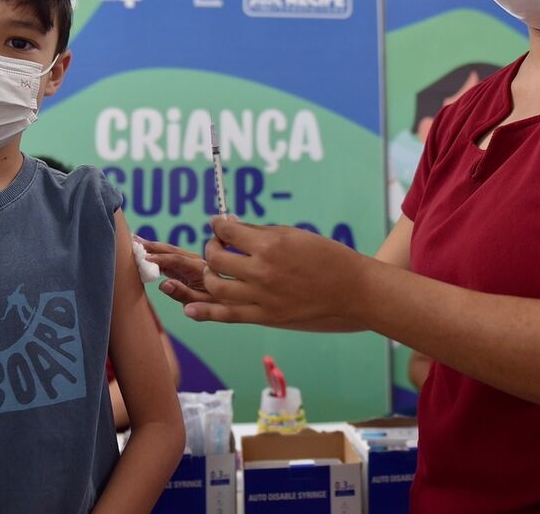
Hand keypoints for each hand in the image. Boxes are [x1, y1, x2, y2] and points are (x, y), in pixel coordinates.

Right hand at [137, 236, 216, 304]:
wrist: (235, 299)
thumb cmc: (220, 304)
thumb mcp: (202, 304)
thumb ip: (183, 294)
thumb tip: (162, 285)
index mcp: (200, 269)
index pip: (176, 260)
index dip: (160, 259)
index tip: (143, 257)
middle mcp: (196, 261)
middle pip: (172, 250)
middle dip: (152, 245)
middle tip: (133, 240)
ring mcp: (192, 262)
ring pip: (170, 252)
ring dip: (153, 247)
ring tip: (135, 242)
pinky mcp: (188, 266)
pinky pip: (171, 258)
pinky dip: (158, 254)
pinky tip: (146, 252)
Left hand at [183, 217, 367, 324]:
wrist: (350, 289)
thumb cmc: (325, 255)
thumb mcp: (292, 234)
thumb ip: (259, 232)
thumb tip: (230, 226)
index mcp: (270, 246)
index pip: (228, 232)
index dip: (218, 225)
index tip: (218, 223)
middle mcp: (262, 271)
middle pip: (217, 259)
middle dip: (212, 247)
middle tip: (217, 243)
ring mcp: (262, 297)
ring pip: (216, 286)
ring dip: (208, 274)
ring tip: (213, 268)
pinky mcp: (266, 316)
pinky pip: (228, 315)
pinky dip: (205, 312)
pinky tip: (189, 308)